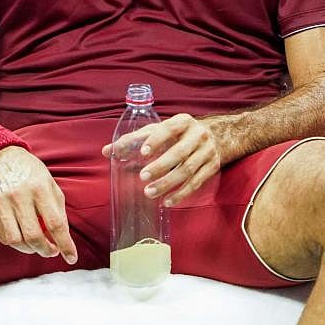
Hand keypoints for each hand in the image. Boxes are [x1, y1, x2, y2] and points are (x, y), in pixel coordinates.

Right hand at [0, 146, 77, 261]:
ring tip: (36, 245)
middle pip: (33, 236)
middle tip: (52, 251)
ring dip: (29, 249)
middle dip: (46, 250)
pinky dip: (15, 242)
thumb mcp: (51, 185)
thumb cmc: (31, 174)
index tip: (71, 257)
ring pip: (16, 241)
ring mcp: (0, 203)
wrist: (0, 158)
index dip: (65, 245)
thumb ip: (58, 211)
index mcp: (39, 188)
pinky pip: (2, 237)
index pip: (55, 223)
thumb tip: (62, 239)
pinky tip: (21, 236)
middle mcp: (19, 196)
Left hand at [101, 113, 219, 205]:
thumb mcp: (159, 131)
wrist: (217, 136)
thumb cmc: (179, 134)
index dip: (156, 140)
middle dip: (161, 166)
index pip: (169, 129)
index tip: (142, 152)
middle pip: (180, 153)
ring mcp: (207, 152)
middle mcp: (197, 135)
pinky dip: (181, 194)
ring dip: (168, 183)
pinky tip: (167, 202)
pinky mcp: (212, 167)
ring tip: (150, 193)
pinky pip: (196, 183)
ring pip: (188, 170)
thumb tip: (107, 151)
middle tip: (143, 177)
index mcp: (183, 122)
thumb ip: (134, 140)